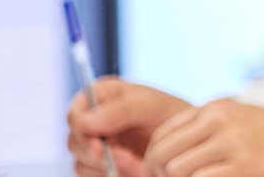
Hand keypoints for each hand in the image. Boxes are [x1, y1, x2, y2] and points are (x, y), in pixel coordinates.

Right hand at [66, 77, 192, 176]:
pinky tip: (132, 172)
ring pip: (80, 161)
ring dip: (104, 167)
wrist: (189, 140)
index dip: (82, 132)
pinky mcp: (101, 163)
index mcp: (101, 95)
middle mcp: (93, 118)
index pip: (75, 114)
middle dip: (97, 154)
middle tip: (127, 160)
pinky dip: (108, 175)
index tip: (100, 145)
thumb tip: (85, 122)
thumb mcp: (151, 106)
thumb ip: (120, 110)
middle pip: (74, 141)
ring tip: (136, 166)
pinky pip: (91, 174)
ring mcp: (96, 142)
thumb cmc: (172, 115)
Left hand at [140, 100, 263, 176]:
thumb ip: (209, 132)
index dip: (154, 160)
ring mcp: (233, 144)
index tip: (161, 175)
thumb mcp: (244, 123)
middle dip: (160, 175)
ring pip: (176, 171)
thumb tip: (166, 159)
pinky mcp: (246, 167)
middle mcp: (221, 121)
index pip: (162, 134)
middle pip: (162, 154)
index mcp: (218, 108)